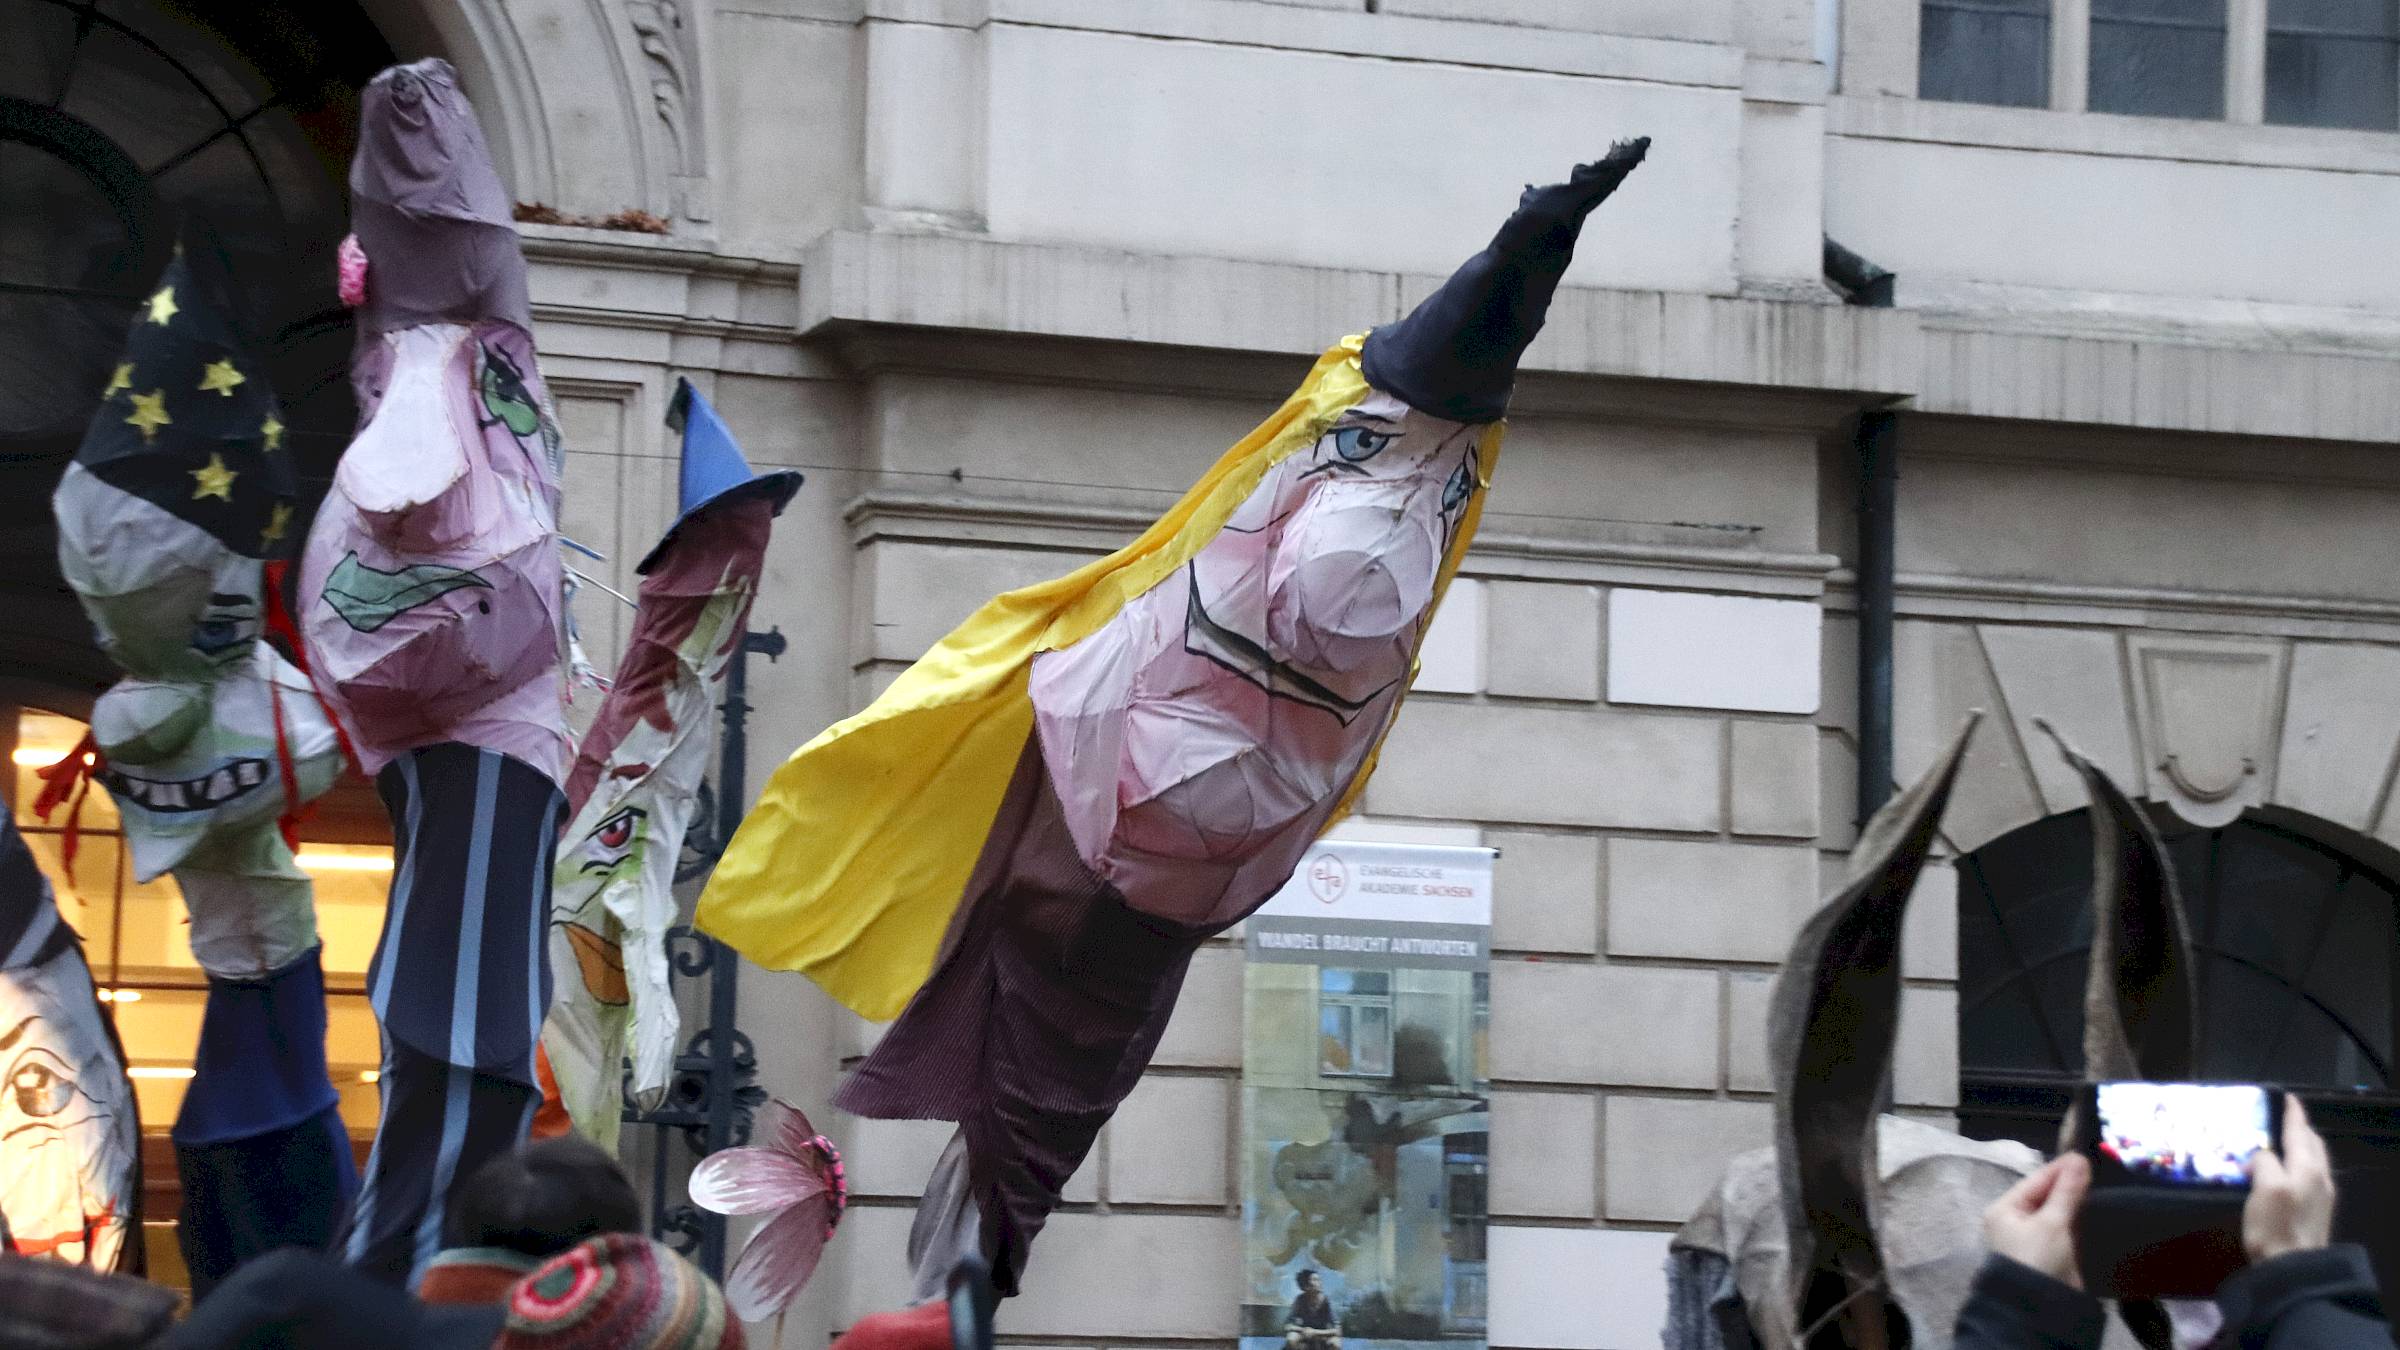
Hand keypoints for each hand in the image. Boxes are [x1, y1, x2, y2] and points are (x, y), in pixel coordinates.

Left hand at [1984, 1153, 2090, 1288]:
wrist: (2040, 1308)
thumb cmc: (2037, 1259)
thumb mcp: (2052, 1222)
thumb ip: (2066, 1191)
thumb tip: (2078, 1159)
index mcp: (2004, 1209)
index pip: (2034, 1181)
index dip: (2059, 1168)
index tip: (2083, 1156)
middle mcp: (2014, 1220)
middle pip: (2044, 1195)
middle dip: (2068, 1183)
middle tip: (2095, 1168)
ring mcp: (2032, 1237)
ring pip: (2055, 1211)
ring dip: (2074, 1200)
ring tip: (2098, 1184)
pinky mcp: (2050, 1252)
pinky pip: (2064, 1228)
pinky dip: (2077, 1218)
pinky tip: (2095, 1209)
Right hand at [2245, 1096, 2335, 1262]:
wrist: (2293, 1268)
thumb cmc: (2275, 1225)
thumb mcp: (2264, 1187)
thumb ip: (2264, 1163)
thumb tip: (2261, 1156)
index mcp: (2307, 1168)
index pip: (2300, 1132)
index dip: (2293, 1113)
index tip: (2287, 1097)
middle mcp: (2319, 1178)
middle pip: (2313, 1144)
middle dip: (2300, 1128)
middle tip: (2282, 1119)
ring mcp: (2321, 1196)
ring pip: (2313, 1160)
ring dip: (2300, 1146)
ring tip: (2282, 1143)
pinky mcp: (2316, 1211)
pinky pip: (2310, 1175)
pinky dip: (2299, 1163)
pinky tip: (2285, 1172)